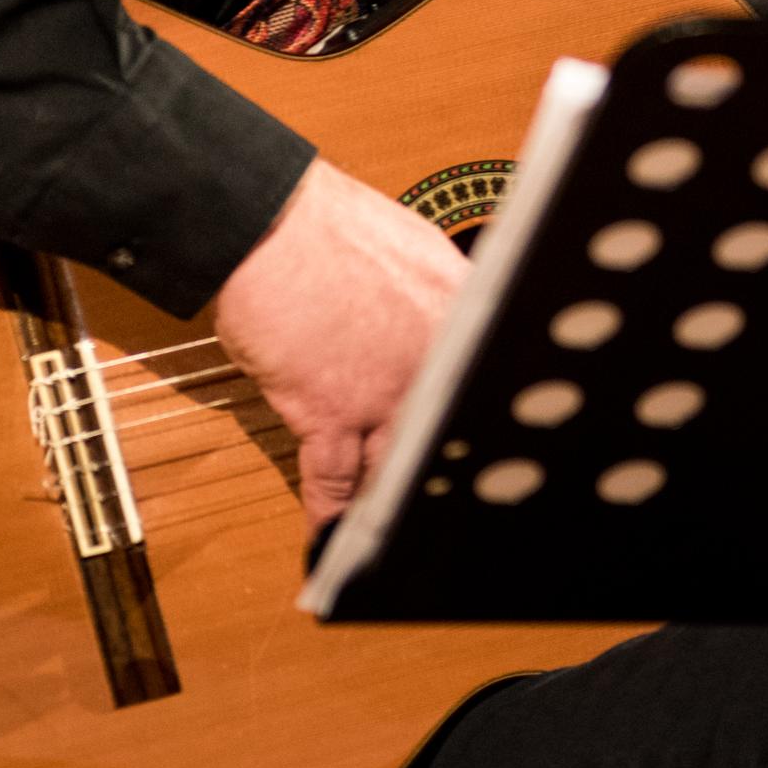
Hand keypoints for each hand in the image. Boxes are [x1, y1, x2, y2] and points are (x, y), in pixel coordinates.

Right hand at [210, 156, 466, 529]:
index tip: (500, 456)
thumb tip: (459, 330)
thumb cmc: (329, 226)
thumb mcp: (417, 251)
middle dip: (449, 476)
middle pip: (453, 435)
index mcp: (466, 309)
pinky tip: (332, 547)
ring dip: (395, 504)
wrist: (267, 220)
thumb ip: (444, 302)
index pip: (495, 381)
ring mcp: (385, 389)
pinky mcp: (328, 410)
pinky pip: (333, 483)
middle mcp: (437, 354)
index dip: (492, 426)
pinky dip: (329, 521)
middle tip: (459, 514)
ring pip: (400, 468)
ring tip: (396, 539)